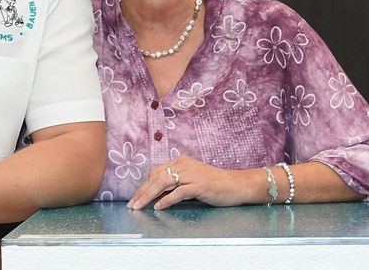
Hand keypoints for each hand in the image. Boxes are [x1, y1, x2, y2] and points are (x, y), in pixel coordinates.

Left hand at [127, 157, 256, 210]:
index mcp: (181, 161)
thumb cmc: (215, 184)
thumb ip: (177, 182)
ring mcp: (192, 174)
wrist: (236, 185)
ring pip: (164, 183)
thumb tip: (158, 193)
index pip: (156, 172)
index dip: (144, 185)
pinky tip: (159, 207)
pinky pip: (178, 192)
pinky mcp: (199, 185)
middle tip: (132, 204)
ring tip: (140, 206)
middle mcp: (184, 165)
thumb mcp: (192, 178)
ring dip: (149, 196)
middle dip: (142, 191)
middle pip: (157, 177)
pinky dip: (166, 200)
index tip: (136, 197)